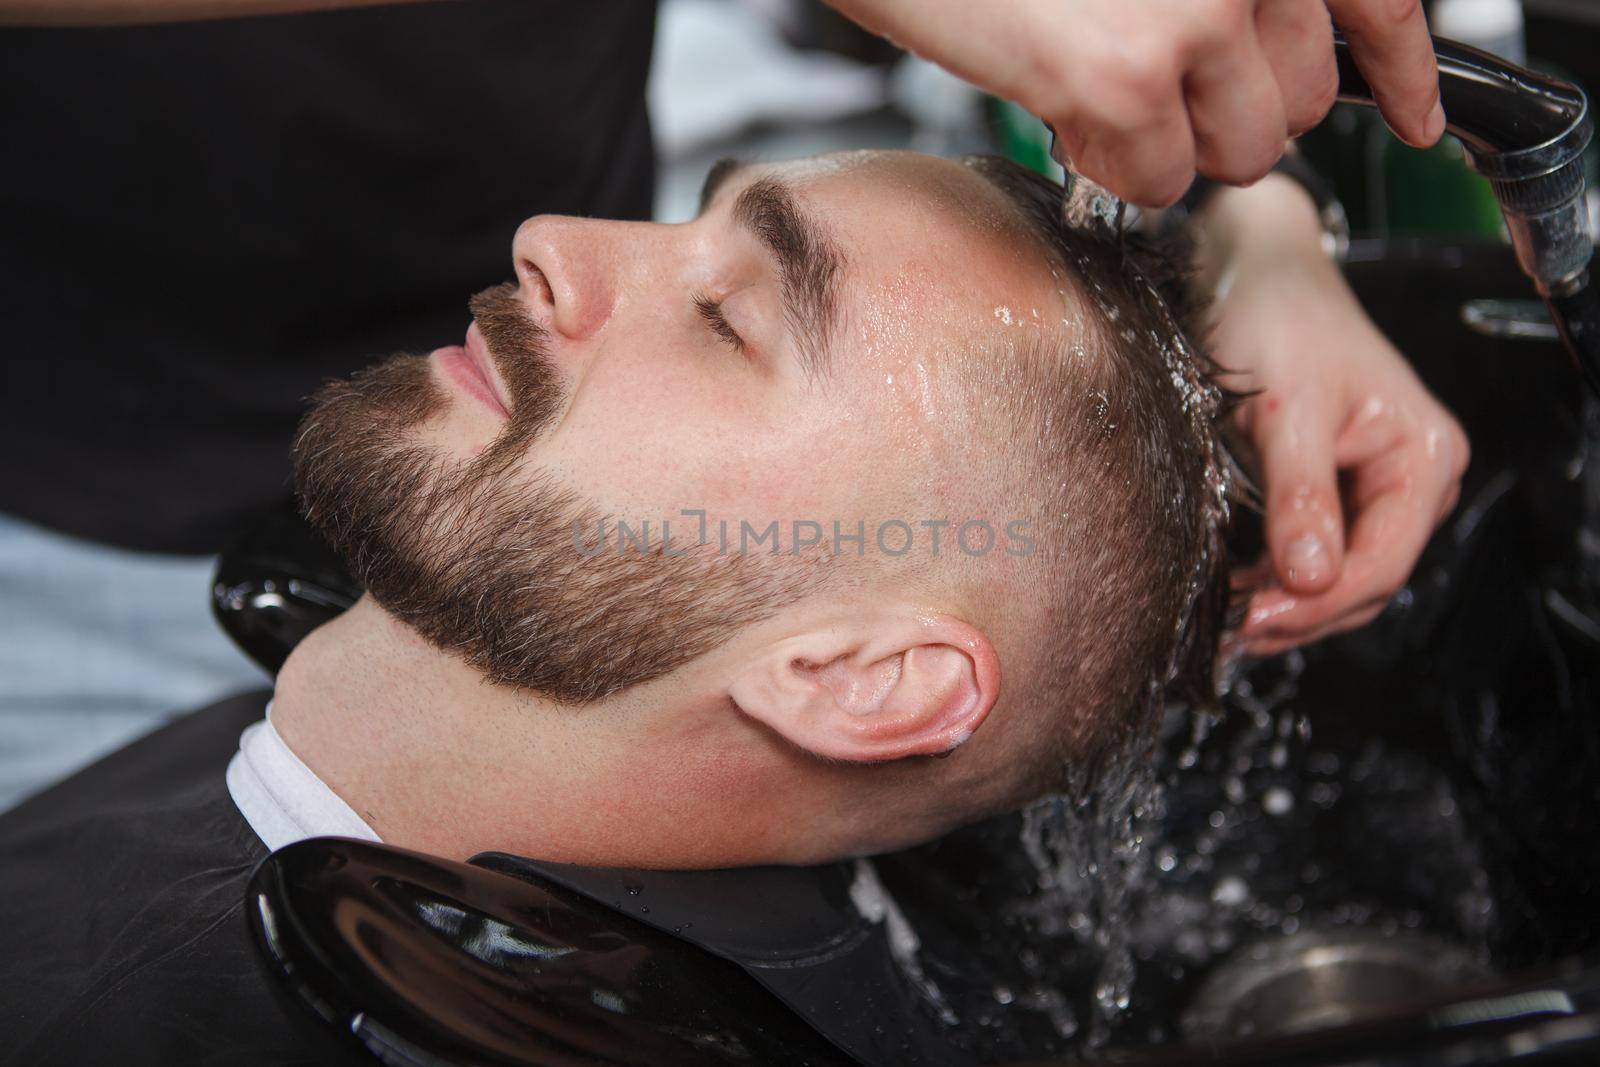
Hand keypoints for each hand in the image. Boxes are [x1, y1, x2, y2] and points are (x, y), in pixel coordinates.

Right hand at [825, 0, 1442, 206]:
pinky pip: (1159, 181)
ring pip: (1237, 152)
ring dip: (1174, 146)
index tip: (1416, 117)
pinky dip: (1112, 168)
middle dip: (1233, 114)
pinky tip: (1066, 111)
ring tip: (1103, 93)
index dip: (1402, 70)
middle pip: (1300, 100)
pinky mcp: (1128, 79)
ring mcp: (1199, 14)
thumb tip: (1263, 60)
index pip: (1377, 2)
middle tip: (1161, 89)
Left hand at [1198, 176, 1468, 654]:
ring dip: (1284, 608)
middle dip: (1298, 615)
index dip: (1316, 605)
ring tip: (1224, 625)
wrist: (1251, 270)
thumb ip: (1301, 494)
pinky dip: (1275, 582)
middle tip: (1227, 634)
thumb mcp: (1285, 407)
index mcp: (1423, 457)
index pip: (1379, 564)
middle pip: (1362, 583)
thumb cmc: (1276, 317)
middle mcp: (1411, 480)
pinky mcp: (1333, 493)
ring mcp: (1374, 491)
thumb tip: (1310, 578)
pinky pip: (1313, 556)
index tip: (1252, 620)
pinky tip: (1234, 595)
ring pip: (1336, 579)